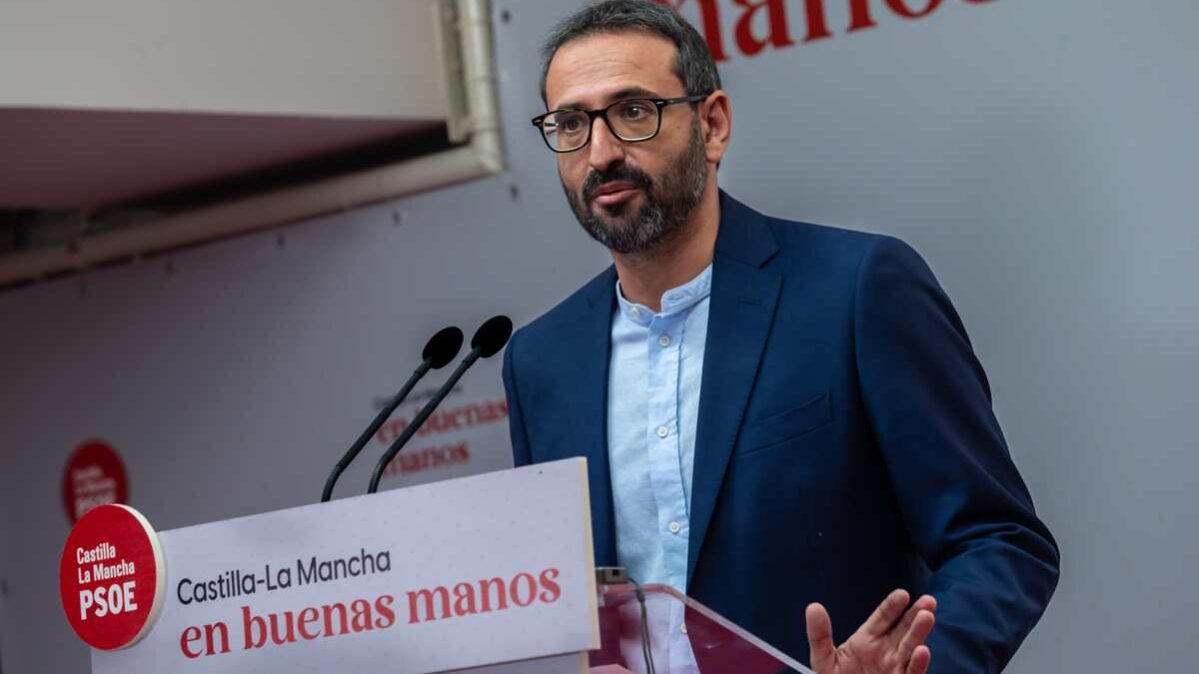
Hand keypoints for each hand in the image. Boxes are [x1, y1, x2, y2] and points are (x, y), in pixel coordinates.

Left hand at [805, 589, 935, 673]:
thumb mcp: (823, 660)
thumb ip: (819, 635)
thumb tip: (813, 607)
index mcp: (867, 640)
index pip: (883, 619)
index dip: (892, 606)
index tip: (903, 594)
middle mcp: (885, 652)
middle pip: (903, 630)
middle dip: (915, 615)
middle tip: (928, 601)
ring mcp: (894, 668)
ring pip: (911, 648)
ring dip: (920, 633)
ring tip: (927, 616)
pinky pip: (911, 673)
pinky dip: (918, 663)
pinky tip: (923, 650)